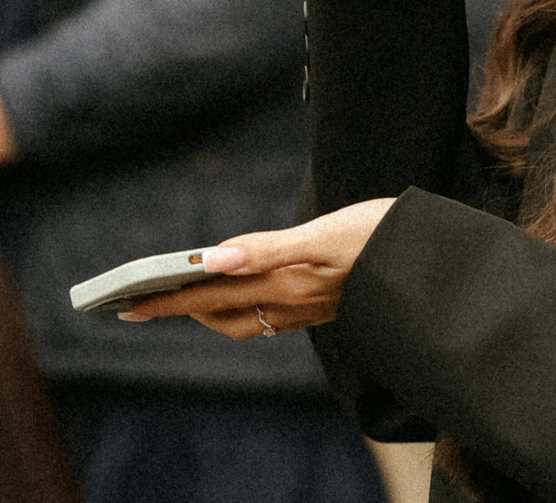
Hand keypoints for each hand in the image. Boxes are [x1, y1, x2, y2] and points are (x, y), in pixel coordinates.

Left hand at [118, 198, 395, 339]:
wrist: (429, 260)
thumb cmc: (379, 236)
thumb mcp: (324, 235)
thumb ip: (268, 249)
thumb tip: (212, 260)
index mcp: (282, 284)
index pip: (208, 297)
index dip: (165, 302)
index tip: (125, 307)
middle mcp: (289, 303)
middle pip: (219, 314)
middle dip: (178, 310)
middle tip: (140, 305)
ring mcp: (305, 309)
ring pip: (242, 321)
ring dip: (208, 313)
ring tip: (184, 301)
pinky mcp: (321, 305)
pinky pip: (267, 318)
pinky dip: (241, 310)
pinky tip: (243, 299)